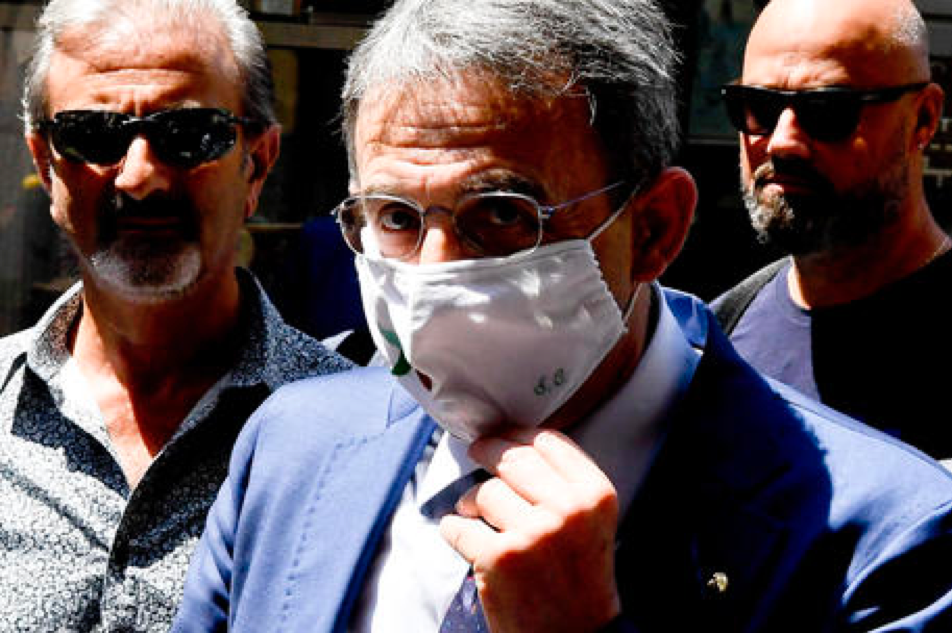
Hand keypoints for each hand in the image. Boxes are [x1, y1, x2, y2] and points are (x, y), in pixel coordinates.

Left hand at [439, 427, 621, 632]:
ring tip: (476, 513)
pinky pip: (458, 526)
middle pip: (511, 457)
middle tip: (477, 450)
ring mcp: (532, 533)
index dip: (518, 434)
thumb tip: (512, 442)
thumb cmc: (580, 576)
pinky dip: (454, 530)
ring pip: (484, 491)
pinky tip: (464, 537)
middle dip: (487, 450)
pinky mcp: (499, 558)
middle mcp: (567, 509)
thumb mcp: (590, 519)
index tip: (504, 436)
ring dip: (472, 501)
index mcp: (595, 494)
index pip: (547, 441)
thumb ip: (562, 481)